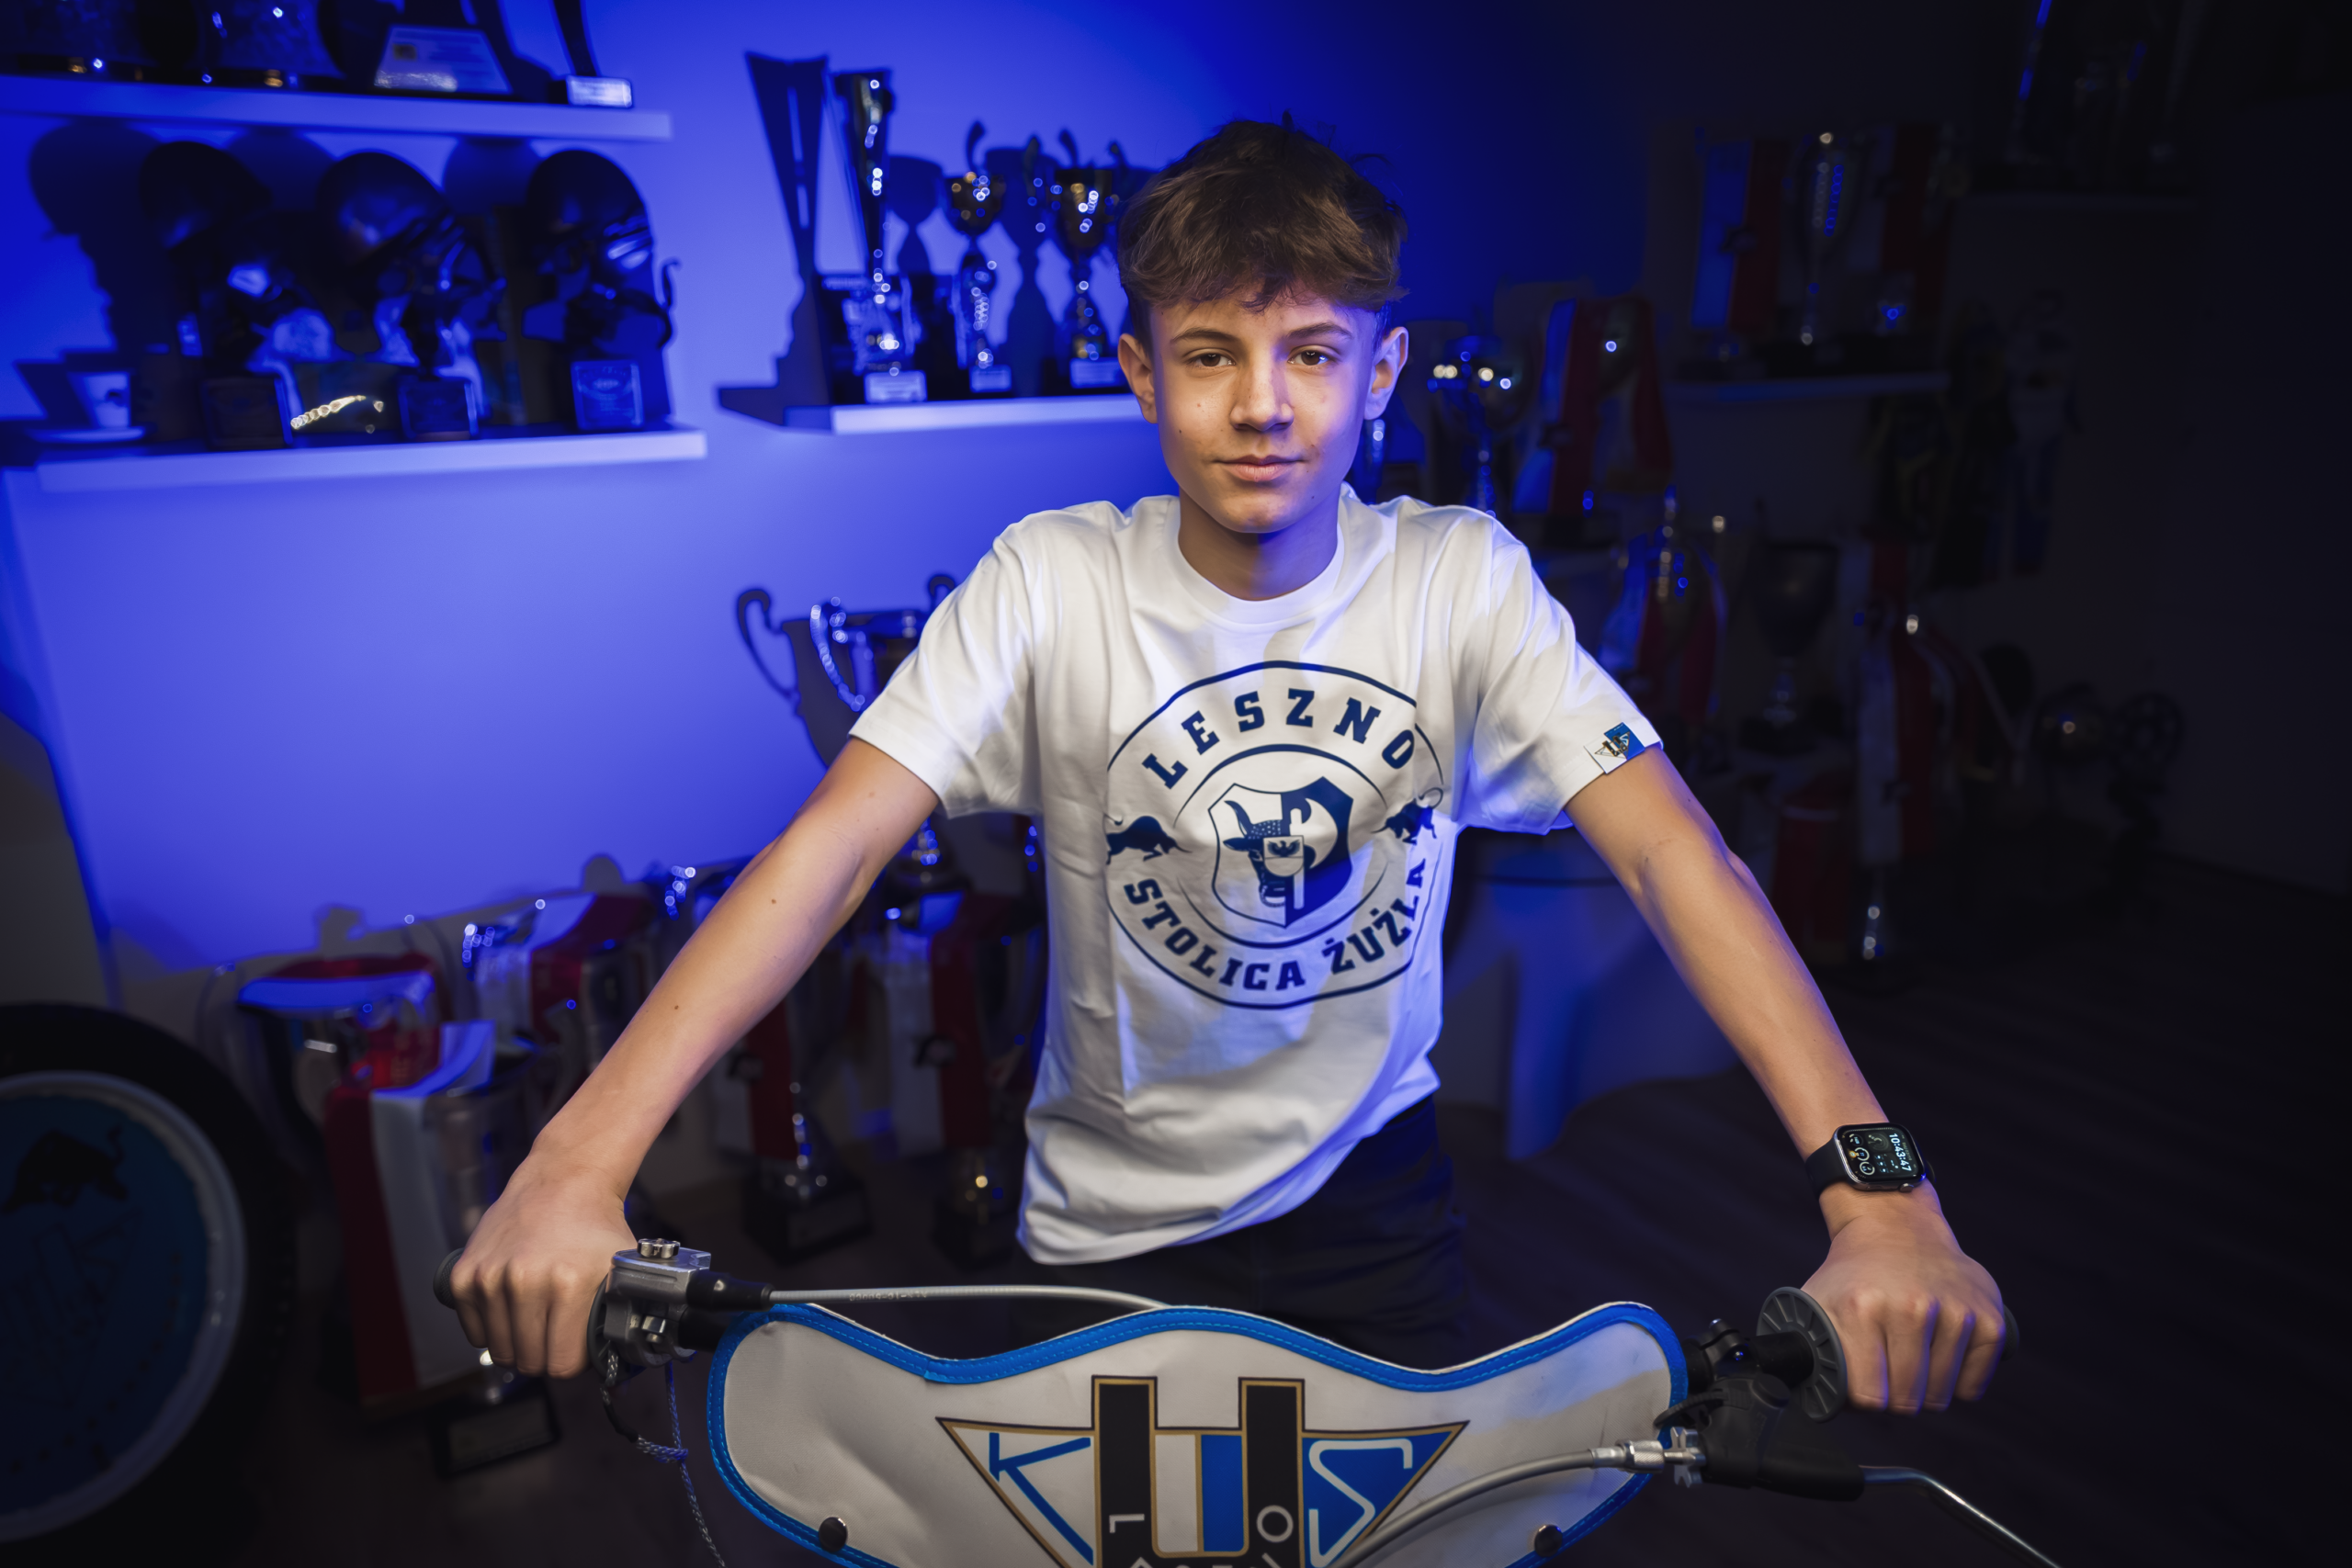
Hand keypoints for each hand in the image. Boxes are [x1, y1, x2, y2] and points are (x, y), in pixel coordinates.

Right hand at [448, 1154, 634, 1378]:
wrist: (562, 1182)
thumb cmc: (593, 1227)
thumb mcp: (621, 1270)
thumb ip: (619, 1316)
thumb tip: (620, 1364)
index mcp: (568, 1284)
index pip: (561, 1364)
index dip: (571, 1362)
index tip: (575, 1350)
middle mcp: (525, 1281)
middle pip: (529, 1361)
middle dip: (545, 1356)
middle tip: (555, 1336)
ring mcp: (490, 1278)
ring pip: (500, 1351)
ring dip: (518, 1345)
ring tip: (536, 1321)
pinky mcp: (464, 1276)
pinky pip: (474, 1333)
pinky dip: (492, 1330)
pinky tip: (511, 1310)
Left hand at [1803, 1186, 2004, 1413]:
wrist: (1897, 1227)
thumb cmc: (1854, 1274)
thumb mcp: (1817, 1303)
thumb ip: (1808, 1351)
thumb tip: (1813, 1400)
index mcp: (1862, 1307)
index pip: (1870, 1397)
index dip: (1864, 1401)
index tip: (1863, 1387)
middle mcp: (1912, 1308)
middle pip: (1907, 1401)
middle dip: (1894, 1398)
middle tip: (1887, 1375)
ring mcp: (1956, 1312)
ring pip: (1941, 1397)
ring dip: (1925, 1390)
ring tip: (1911, 1358)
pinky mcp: (1990, 1317)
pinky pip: (1973, 1386)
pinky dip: (1958, 1383)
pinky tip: (1940, 1355)